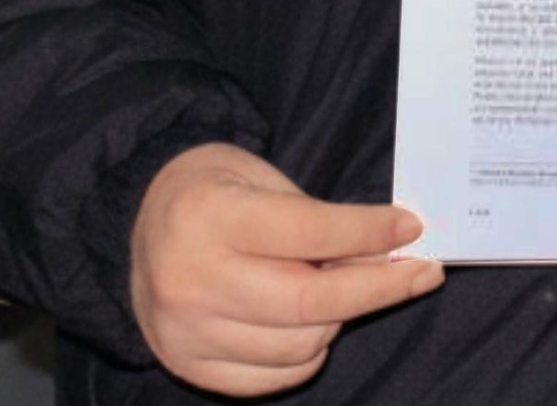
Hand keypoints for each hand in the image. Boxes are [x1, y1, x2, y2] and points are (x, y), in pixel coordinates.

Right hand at [131, 142, 443, 396]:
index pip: (310, 232)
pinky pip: (272, 378)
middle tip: (421, 273)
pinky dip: (307, 354)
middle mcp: (194, 279)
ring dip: (340, 317)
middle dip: (379, 288)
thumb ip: (316, 218)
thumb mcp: (259, 178)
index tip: (412, 228)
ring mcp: (186, 332)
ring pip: (299, 346)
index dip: (370, 233)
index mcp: (210, 216)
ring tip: (348, 287)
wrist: (135, 224)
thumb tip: (388, 253)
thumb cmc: (212, 190)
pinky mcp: (188, 365)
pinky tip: (314, 320)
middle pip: (310, 301)